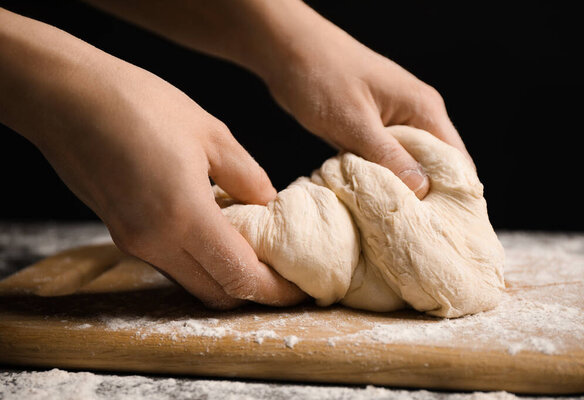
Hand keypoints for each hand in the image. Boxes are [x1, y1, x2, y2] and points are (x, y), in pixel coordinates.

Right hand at [0, 9, 304, 308]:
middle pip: (217, 292)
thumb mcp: (209, 132)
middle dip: (254, 290)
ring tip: (253, 249)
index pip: (240, 276)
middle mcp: (156, 242)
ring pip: (193, 281)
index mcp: (184, 217)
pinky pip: (171, 262)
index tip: (299, 287)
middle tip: (281, 271)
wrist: (66, 97)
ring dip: (225, 275)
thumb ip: (245, 175)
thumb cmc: (138, 104)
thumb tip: (268, 202)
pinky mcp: (122, 234)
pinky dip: (200, 259)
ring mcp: (134, 242)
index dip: (275, 290)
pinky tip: (215, 231)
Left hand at [72, 0, 471, 198]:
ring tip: (402, 229)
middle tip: (424, 239)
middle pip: (436, 165)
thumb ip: (387, 156)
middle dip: (432, 200)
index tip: (452, 232)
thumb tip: (422, 192)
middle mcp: (415, 114)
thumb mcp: (353, 121)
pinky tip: (376, 203)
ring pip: (408, 165)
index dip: (457, 196)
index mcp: (422, 108)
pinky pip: (385, 159)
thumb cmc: (320, 76)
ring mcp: (392, 120)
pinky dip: (383, 180)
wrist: (287, 50)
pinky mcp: (371, 127)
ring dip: (405, 192)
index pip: (456, 159)